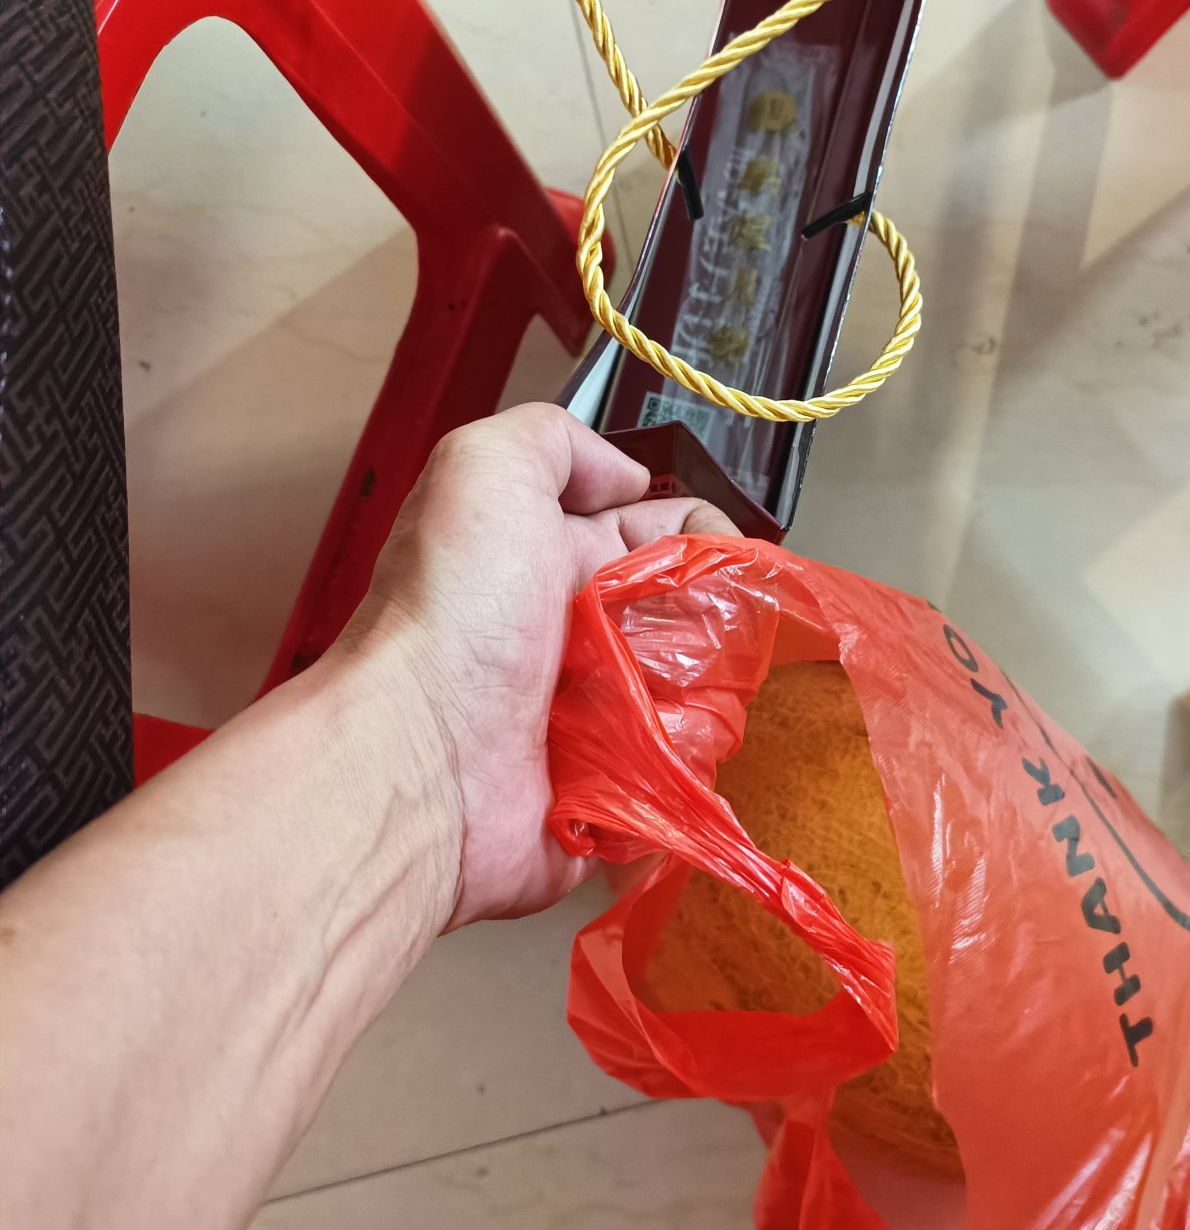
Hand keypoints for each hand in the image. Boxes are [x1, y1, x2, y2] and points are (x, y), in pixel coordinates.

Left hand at [337, 404, 737, 927]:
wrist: (418, 758)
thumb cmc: (449, 613)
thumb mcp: (483, 468)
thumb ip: (556, 439)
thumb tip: (628, 474)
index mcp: (549, 556)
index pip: (658, 532)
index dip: (704, 535)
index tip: (731, 551)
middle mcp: (574, 633)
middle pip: (690, 614)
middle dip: (718, 615)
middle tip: (715, 625)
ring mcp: (593, 715)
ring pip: (697, 692)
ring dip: (708, 689)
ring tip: (682, 690)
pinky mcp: (608, 790)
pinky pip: (680, 771)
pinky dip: (689, 759)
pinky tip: (669, 747)